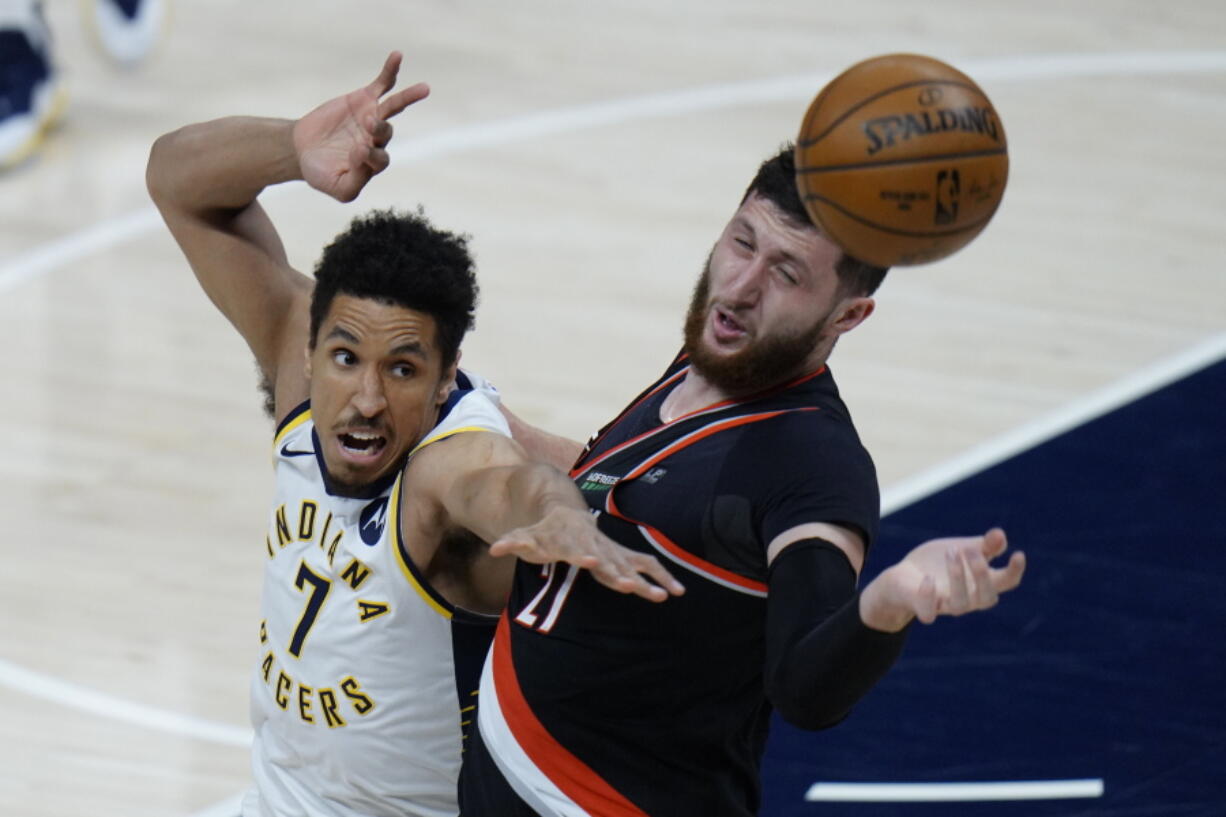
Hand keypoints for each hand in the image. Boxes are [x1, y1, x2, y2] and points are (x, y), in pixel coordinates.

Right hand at [292, 51, 428, 201]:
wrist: (303, 150)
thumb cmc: (320, 172)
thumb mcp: (336, 187)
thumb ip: (352, 185)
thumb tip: (363, 159)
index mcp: (373, 163)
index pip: (380, 159)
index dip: (371, 156)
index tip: (357, 152)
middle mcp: (377, 139)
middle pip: (386, 132)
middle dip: (378, 129)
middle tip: (368, 124)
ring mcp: (372, 117)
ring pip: (394, 106)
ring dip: (407, 98)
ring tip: (424, 90)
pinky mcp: (364, 99)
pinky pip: (382, 84)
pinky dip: (390, 70)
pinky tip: (398, 56)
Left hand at [489, 508, 685, 602]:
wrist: (562, 512)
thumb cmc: (541, 531)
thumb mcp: (523, 536)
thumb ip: (511, 542)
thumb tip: (495, 548)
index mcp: (572, 540)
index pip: (578, 550)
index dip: (584, 556)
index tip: (592, 562)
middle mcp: (596, 545)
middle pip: (610, 560)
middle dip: (621, 573)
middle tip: (632, 587)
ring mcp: (611, 551)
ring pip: (634, 564)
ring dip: (649, 580)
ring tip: (666, 595)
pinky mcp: (622, 556)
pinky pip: (646, 565)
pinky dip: (662, 576)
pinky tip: (678, 592)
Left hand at [860, 528, 1025, 630]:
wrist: (902, 577)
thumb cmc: (938, 564)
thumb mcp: (963, 548)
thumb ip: (983, 545)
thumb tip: (1000, 535)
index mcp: (980, 583)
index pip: (1006, 583)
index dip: (1015, 572)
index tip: (1018, 555)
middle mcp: (967, 598)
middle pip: (987, 598)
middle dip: (983, 575)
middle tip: (972, 551)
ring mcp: (944, 605)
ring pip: (960, 604)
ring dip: (958, 578)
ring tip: (951, 552)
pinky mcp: (922, 607)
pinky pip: (928, 612)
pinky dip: (929, 596)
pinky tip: (928, 578)